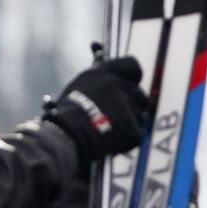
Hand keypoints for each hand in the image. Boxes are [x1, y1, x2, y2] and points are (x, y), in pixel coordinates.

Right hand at [44, 56, 149, 170]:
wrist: (67, 135)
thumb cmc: (67, 116)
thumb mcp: (80, 89)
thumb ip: (98, 83)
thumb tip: (105, 76)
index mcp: (104, 74)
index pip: (132, 65)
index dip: (134, 77)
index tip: (132, 85)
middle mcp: (119, 85)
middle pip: (140, 96)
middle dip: (133, 108)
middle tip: (116, 121)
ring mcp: (128, 105)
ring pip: (140, 116)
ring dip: (129, 125)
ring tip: (108, 131)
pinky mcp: (133, 126)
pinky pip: (136, 134)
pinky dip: (126, 141)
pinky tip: (109, 142)